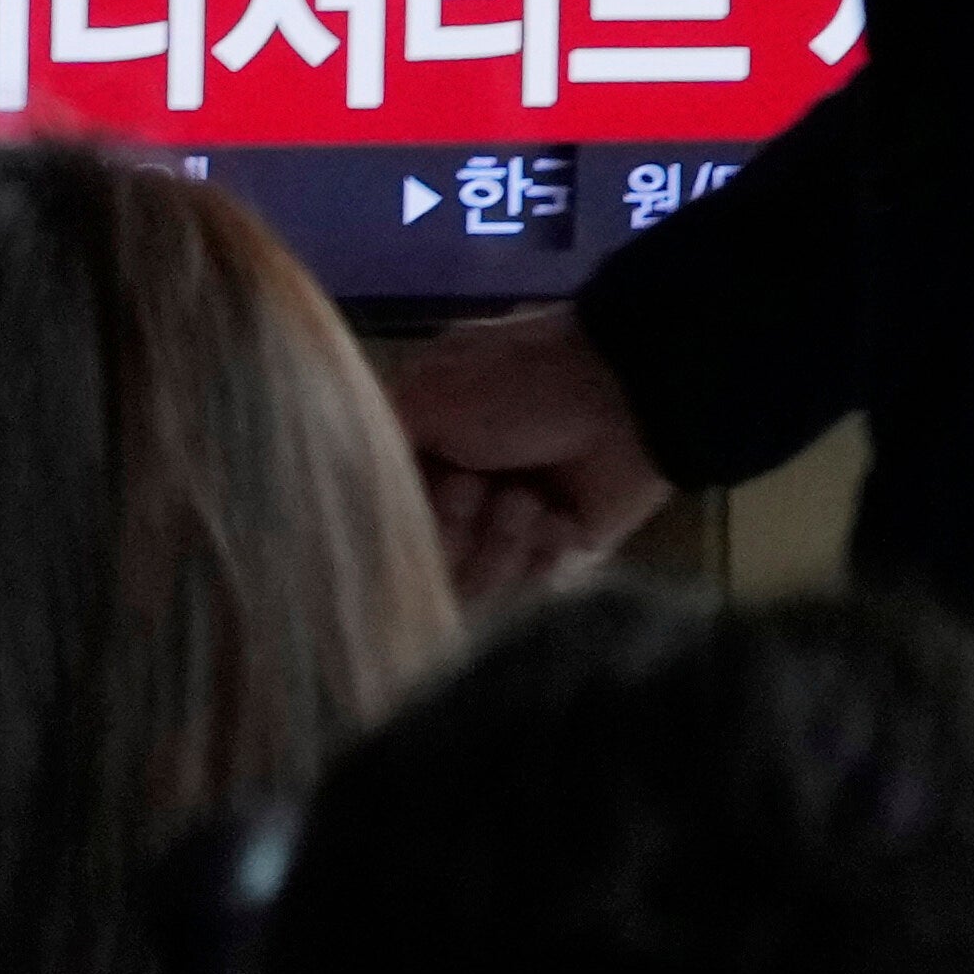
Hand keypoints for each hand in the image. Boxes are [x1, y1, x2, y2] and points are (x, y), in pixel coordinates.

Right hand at [385, 308, 670, 607]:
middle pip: (435, 559)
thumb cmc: (518, 387)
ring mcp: (514, 524)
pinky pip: (533, 587)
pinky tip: (560, 520)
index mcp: (431, 448)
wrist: (626, 400)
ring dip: (504, 540)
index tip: (436, 486)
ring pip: (482, 581)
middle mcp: (467, 490)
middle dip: (458, 528)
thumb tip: (347, 490)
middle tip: (484, 488)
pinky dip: (545, 552)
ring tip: (531, 501)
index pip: (395, 518)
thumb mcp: (430, 394)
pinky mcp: (561, 551)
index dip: (411, 517)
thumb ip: (379, 443)